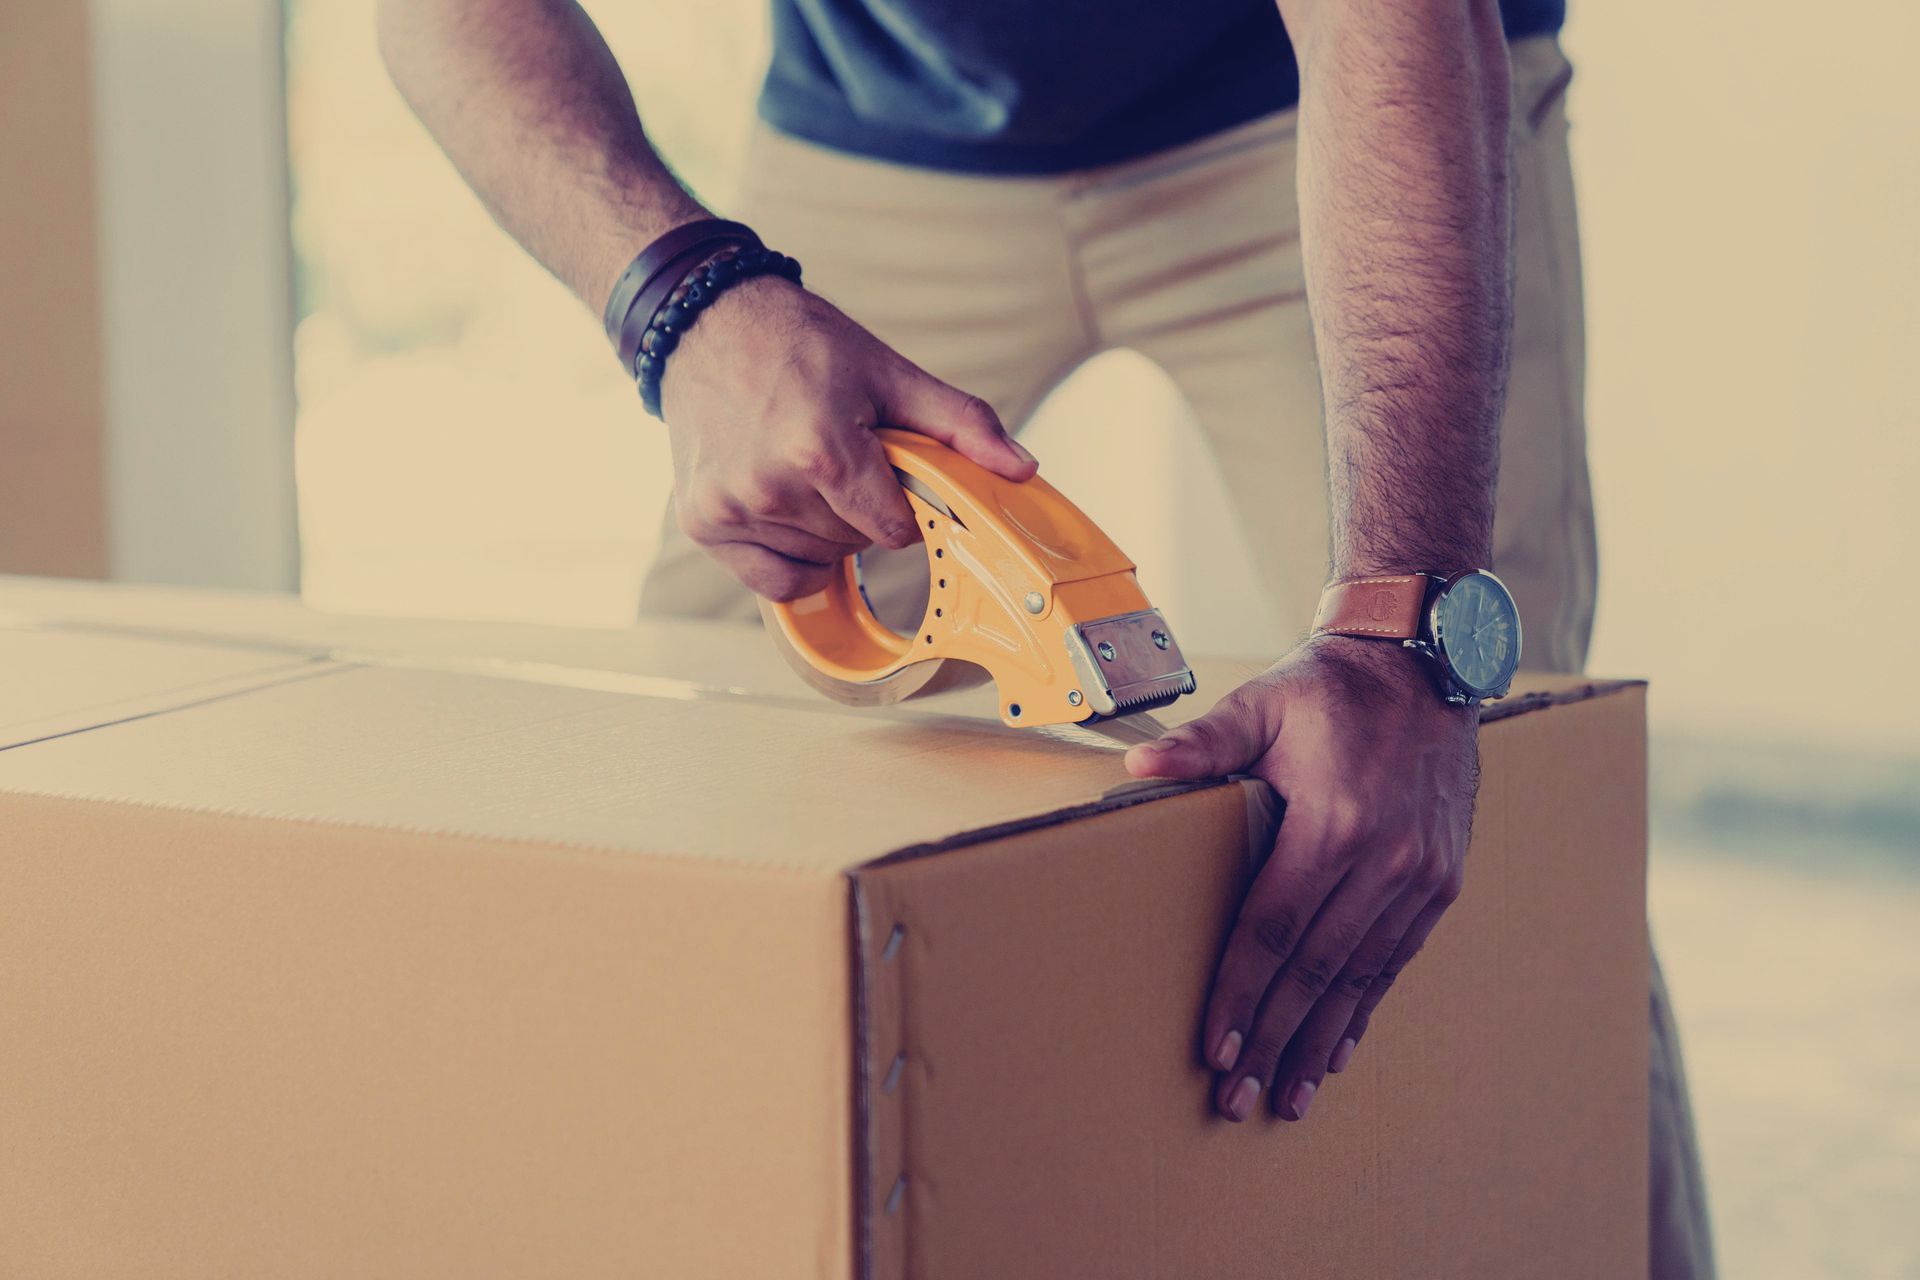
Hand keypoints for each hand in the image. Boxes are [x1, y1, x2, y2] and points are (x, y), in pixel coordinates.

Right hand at [658, 276, 1036, 599]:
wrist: (706, 324)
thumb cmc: (800, 344)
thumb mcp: (890, 374)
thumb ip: (961, 425)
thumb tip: (1022, 468)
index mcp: (820, 450)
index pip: (894, 530)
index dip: (902, 505)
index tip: (886, 471)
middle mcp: (769, 487)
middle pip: (855, 545)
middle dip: (862, 511)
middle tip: (840, 456)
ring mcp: (731, 509)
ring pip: (817, 560)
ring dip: (824, 529)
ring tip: (804, 468)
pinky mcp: (703, 523)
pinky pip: (774, 580)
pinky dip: (790, 557)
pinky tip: (784, 508)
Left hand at [1124, 633, 1478, 1121]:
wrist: (1425, 662)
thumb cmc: (1331, 686)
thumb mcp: (1263, 702)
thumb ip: (1204, 742)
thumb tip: (1140, 769)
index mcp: (1335, 821)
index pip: (1274, 929)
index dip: (1240, 993)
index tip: (1214, 1048)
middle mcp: (1385, 859)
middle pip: (1315, 970)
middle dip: (1272, 1039)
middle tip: (1236, 1097)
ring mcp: (1421, 875)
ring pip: (1360, 978)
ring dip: (1319, 1042)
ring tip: (1286, 1096)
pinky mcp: (1441, 881)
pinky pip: (1395, 961)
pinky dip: (1364, 1009)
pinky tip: (1337, 1049)